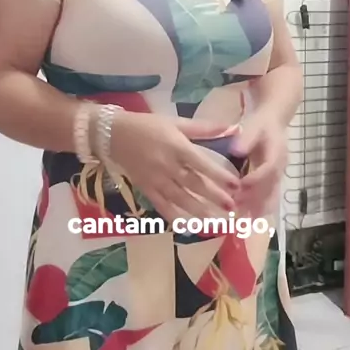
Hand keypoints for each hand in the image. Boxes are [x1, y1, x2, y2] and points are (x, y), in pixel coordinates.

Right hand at [109, 111, 239, 222]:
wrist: (113, 134)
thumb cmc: (148, 125)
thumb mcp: (176, 122)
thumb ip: (204, 128)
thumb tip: (233, 127)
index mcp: (176, 146)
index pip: (202, 164)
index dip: (219, 175)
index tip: (236, 185)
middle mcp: (167, 165)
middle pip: (193, 184)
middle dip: (213, 197)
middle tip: (232, 207)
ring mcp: (155, 179)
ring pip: (180, 198)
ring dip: (198, 210)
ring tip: (215, 221)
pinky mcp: (145, 189)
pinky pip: (161, 205)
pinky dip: (173, 217)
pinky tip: (186, 227)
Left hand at [231, 108, 287, 215]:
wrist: (274, 123)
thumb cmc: (261, 124)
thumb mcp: (254, 125)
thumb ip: (246, 138)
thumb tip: (235, 151)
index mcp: (277, 152)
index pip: (270, 167)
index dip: (257, 178)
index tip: (241, 186)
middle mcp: (281, 167)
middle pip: (271, 187)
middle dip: (255, 199)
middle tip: (237, 210)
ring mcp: (279, 176)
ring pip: (271, 196)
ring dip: (258, 208)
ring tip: (242, 221)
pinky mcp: (274, 182)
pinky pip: (270, 198)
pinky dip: (260, 209)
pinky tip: (247, 220)